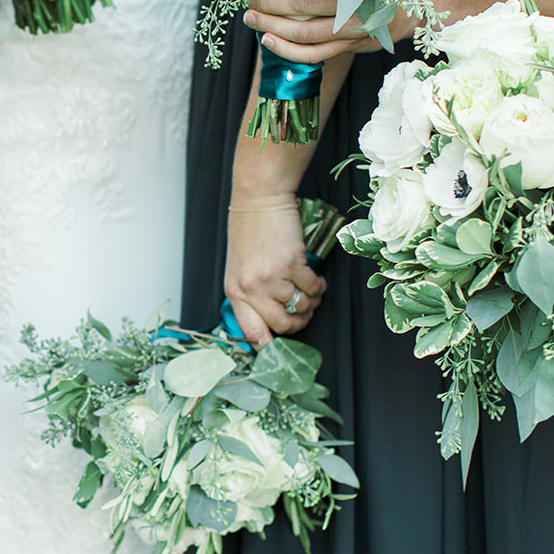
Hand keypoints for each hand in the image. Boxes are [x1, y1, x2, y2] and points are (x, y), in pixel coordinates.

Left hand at [224, 196, 326, 348]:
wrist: (259, 199)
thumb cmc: (250, 232)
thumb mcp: (240, 268)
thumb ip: (251, 294)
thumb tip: (273, 322)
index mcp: (234, 292)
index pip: (251, 333)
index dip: (268, 347)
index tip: (280, 354)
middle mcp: (250, 289)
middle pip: (283, 326)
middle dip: (300, 323)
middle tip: (306, 311)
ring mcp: (270, 278)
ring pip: (301, 308)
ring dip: (312, 302)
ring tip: (312, 290)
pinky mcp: (290, 264)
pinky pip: (312, 289)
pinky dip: (319, 287)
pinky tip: (316, 279)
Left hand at [243, 0, 413, 65]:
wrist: (411, 3)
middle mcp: (352, 2)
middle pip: (300, 5)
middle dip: (268, 4)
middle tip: (251, 1)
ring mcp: (350, 28)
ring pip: (302, 33)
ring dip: (271, 27)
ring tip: (251, 19)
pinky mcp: (347, 46)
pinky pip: (312, 54)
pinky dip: (286, 50)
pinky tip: (268, 41)